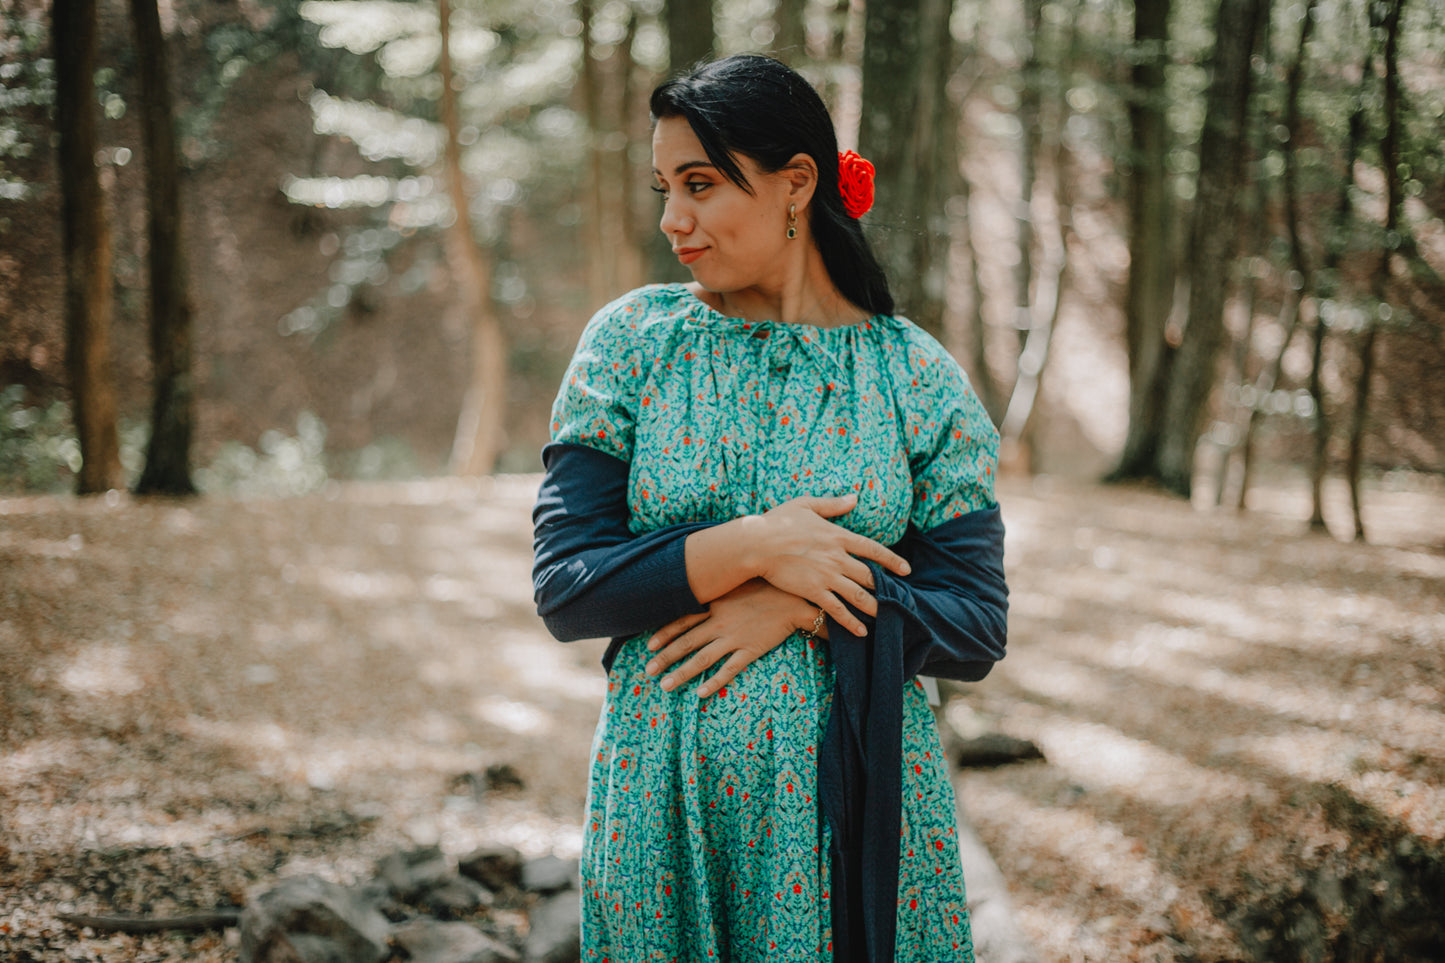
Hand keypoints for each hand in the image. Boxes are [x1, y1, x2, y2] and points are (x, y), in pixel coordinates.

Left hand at [644, 580, 816, 697]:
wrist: (794, 597)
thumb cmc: (766, 586)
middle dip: (665, 657)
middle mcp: (720, 622)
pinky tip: (701, 694)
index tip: (649, 645)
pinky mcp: (751, 650)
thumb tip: (702, 595)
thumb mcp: (737, 584)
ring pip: (702, 658)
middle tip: (647, 671)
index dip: (664, 634)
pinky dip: (714, 682)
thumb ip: (719, 591)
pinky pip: (729, 669)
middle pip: (686, 642)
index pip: (683, 621)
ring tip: (665, 686)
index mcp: (715, 605)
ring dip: (682, 673)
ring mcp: (734, 637)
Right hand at [744, 493, 908, 636]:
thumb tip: (854, 497)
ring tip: (885, 618)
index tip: (906, 570)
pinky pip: (837, 610)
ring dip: (874, 608)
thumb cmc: (778, 521)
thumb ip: (833, 504)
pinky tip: (860, 632)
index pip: (873, 549)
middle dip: (885, 589)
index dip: (892, 560)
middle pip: (869, 576)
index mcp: (838, 535)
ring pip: (859, 596)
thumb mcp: (807, 504)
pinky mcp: (814, 591)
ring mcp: (827, 576)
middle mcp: (838, 557)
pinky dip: (851, 622)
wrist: (758, 542)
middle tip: (897, 599)